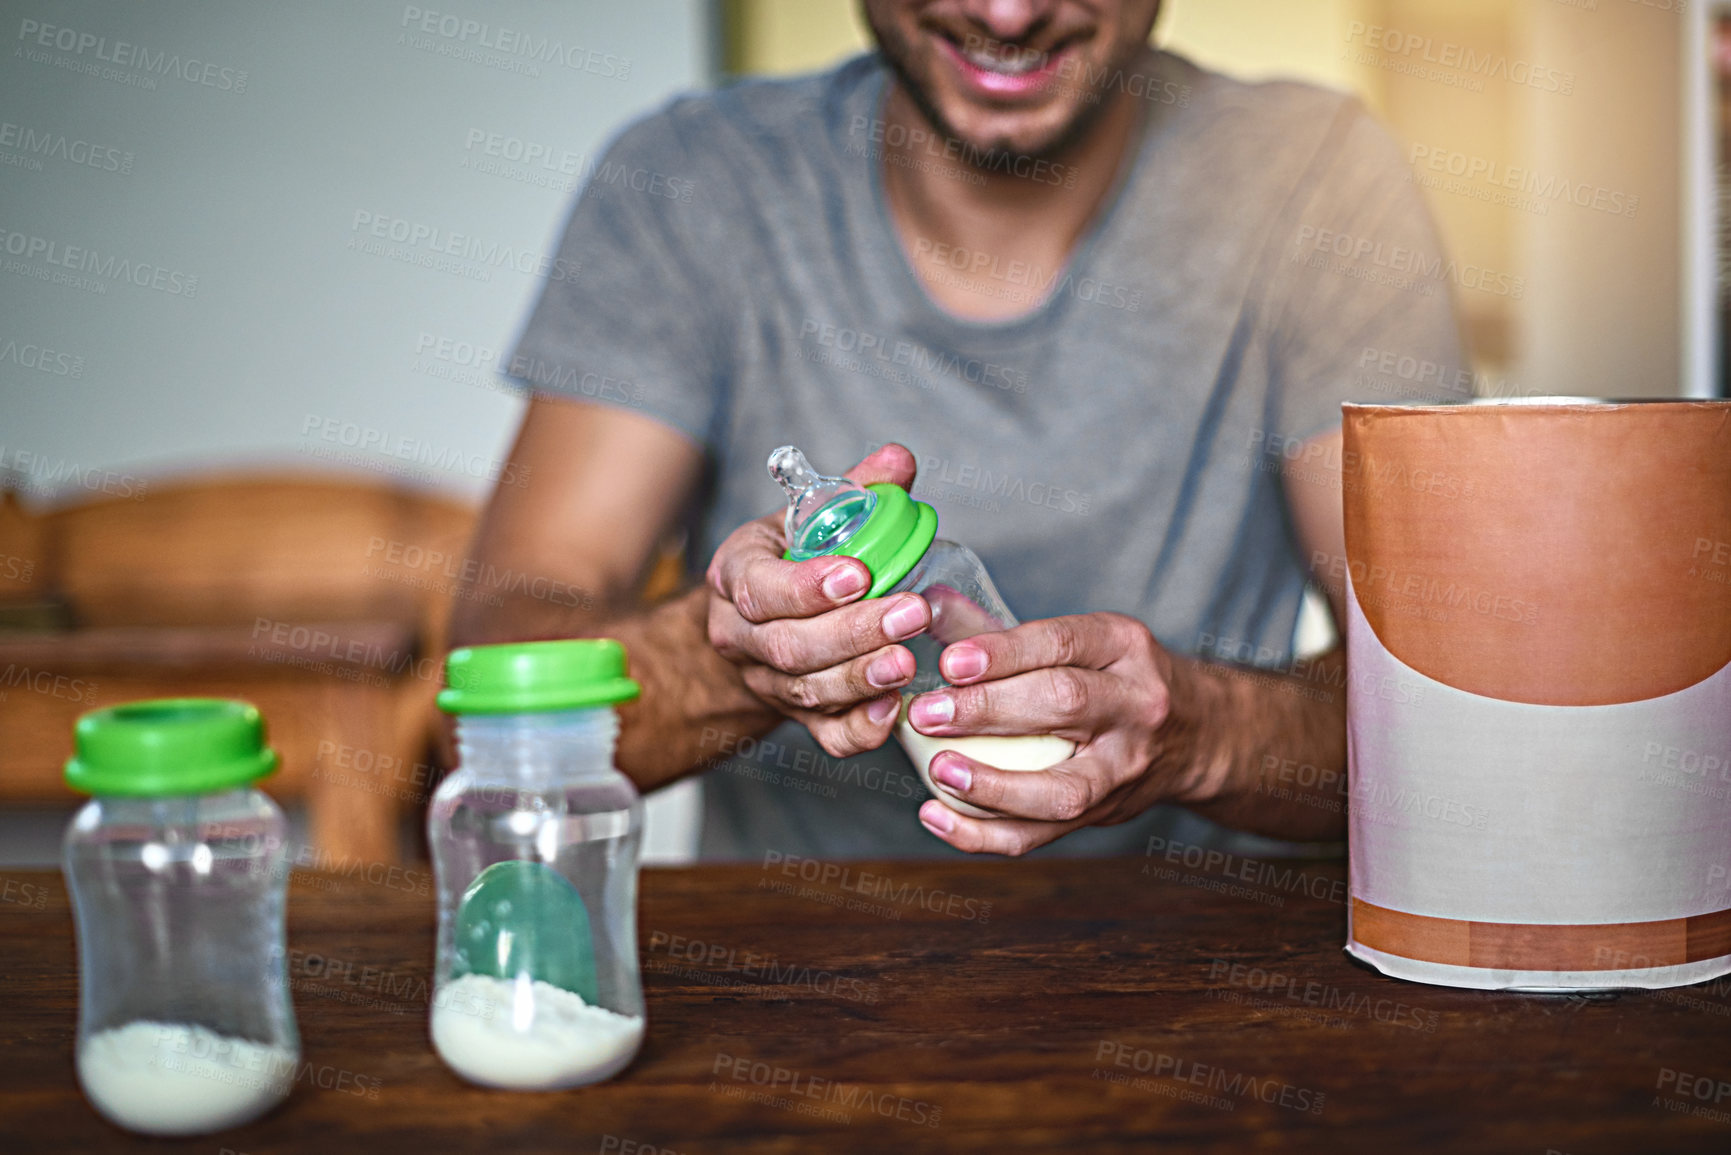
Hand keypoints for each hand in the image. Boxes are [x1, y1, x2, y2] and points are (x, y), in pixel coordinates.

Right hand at [706, 444, 931, 756]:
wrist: (756, 630)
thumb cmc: (787, 564)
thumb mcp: (806, 519)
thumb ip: (853, 491)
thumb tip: (899, 461)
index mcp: (736, 577)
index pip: (761, 588)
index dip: (808, 587)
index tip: (858, 575)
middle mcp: (743, 636)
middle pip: (790, 645)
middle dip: (853, 633)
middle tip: (910, 614)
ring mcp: (768, 682)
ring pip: (808, 691)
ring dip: (862, 678)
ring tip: (908, 661)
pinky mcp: (798, 719)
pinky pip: (826, 737)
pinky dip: (861, 729)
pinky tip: (895, 710)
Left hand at [906, 612, 1199, 854]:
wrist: (1197, 736)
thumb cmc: (1119, 679)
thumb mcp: (1088, 640)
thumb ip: (1008, 632)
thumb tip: (928, 607)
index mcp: (1123, 648)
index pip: (1061, 644)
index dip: (1004, 653)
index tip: (951, 663)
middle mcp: (1134, 706)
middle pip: (1063, 705)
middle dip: (987, 711)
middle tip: (928, 713)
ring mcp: (1122, 768)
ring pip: (1061, 788)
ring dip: (992, 786)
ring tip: (939, 771)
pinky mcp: (1103, 813)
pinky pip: (1041, 835)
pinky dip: (984, 834)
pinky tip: (938, 817)